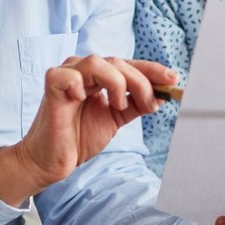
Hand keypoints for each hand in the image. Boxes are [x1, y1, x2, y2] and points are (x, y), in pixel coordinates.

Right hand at [0, 55, 177, 204]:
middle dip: (141, 81)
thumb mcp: (116, 119)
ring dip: (116, 82)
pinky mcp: (51, 88)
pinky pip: (65, 75)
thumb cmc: (79, 138)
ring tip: (118, 105)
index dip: (152, 71)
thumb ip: (136, 105)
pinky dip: (77, 83)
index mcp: (98, 76)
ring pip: (97, 63)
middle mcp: (83, 71)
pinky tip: (83, 98)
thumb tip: (163, 95)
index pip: (128, 66)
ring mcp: (66, 76)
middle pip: (118, 62)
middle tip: (152, 102)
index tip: (174, 80)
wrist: (51, 161)